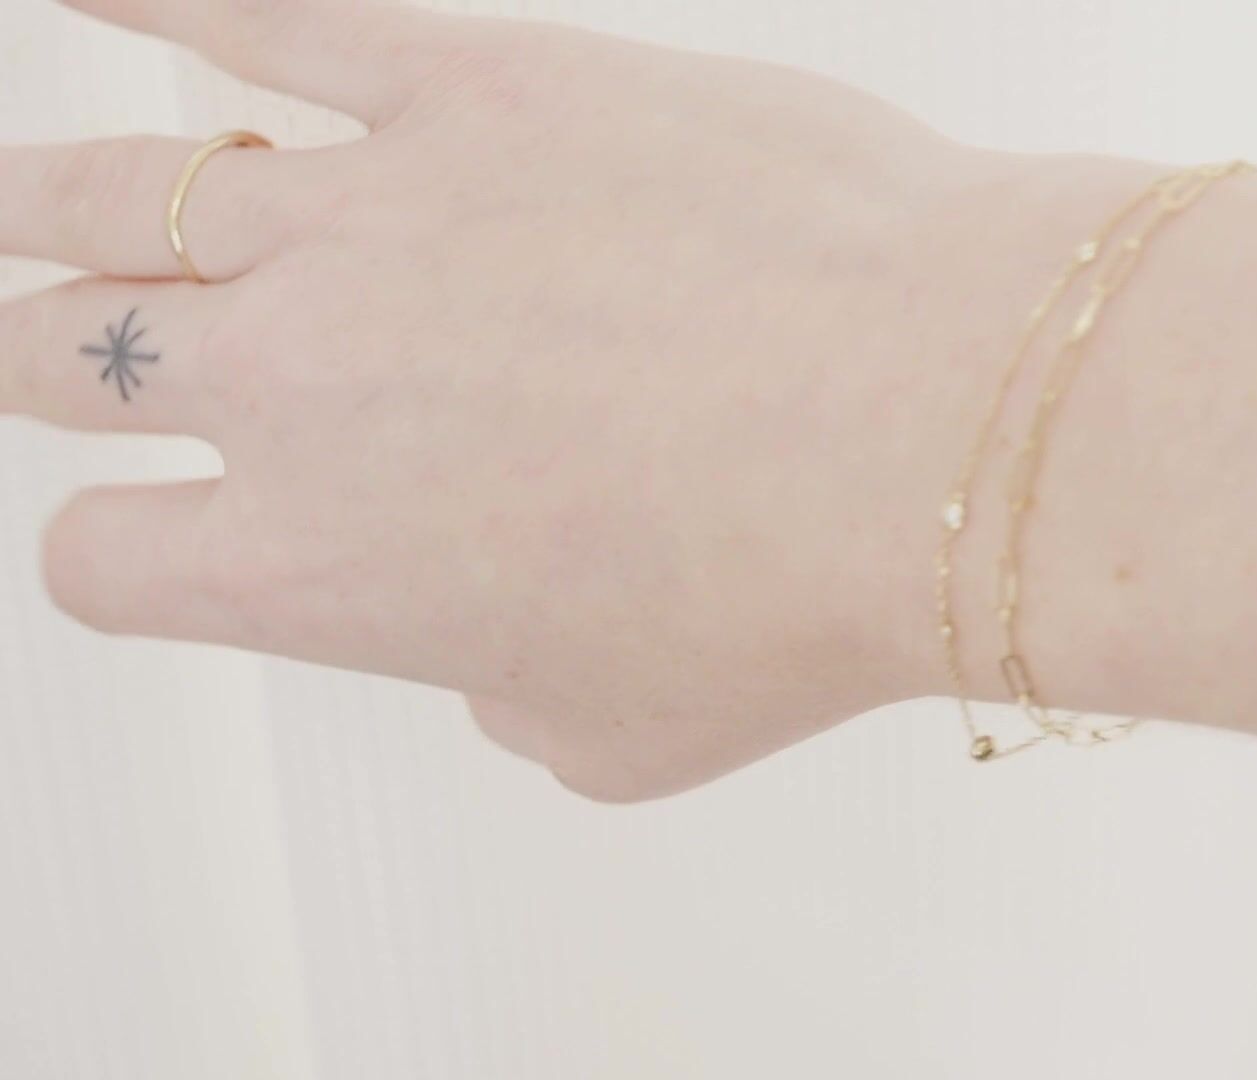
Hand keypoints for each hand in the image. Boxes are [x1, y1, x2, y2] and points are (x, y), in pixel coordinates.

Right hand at [5, 0, 1086, 799]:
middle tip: (62, 351)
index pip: (110, 561)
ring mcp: (365, 223)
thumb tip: (500, 675)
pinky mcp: (470, 86)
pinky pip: (267, 20)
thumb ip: (513, 705)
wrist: (933, 424)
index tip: (159, 533)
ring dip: (48, 205)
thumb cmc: (799, 590)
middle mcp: (295, 392)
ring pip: (120, 195)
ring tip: (26, 201)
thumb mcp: (624, 736)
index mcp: (313, 573)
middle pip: (70, 359)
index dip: (123, 550)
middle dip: (48, 360)